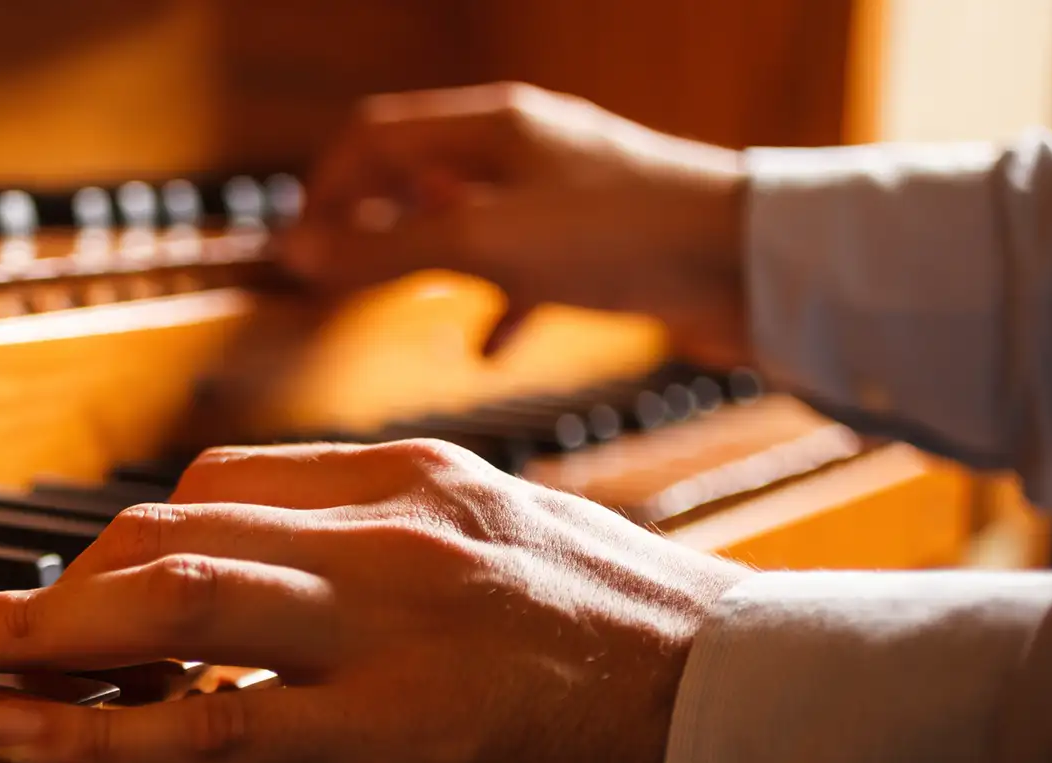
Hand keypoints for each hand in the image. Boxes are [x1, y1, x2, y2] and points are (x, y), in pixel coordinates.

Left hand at [0, 440, 750, 762]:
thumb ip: (401, 555)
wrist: (765, 727)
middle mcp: (390, 530)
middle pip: (168, 527)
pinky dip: (94, 732)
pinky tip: (24, 747)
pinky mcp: (396, 730)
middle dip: (45, 584)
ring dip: (30, 637)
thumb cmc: (646, 659)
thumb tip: (295, 590)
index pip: (222, 487)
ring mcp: (389, 623)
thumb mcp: (516, 555)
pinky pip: (206, 723)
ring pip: (164, 599)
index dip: (118, 547)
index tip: (66, 593)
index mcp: (417, 484)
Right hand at [282, 82, 748, 361]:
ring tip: (396, 302)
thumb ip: (387, 250)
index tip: (298, 252)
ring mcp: (561, 198)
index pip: (375, 136)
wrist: (753, 264)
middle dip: (369, 224)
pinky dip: (493, 305)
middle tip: (333, 279)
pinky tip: (486, 347)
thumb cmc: (625, 235)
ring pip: (466, 222)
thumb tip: (297, 256)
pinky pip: (524, 271)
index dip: (324, 189)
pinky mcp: (598, 247)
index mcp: (491, 127)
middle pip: (417, 175)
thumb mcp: (485, 242)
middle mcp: (523, 151)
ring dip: (425, 260)